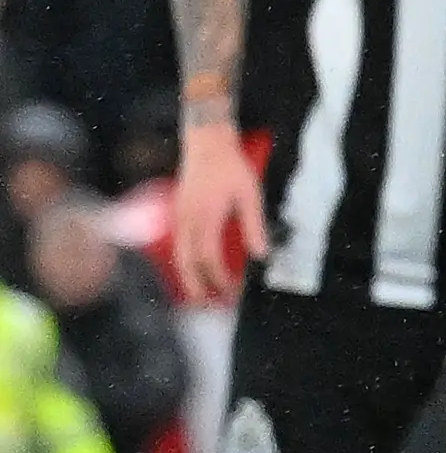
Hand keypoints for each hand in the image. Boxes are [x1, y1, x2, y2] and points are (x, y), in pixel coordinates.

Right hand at [170, 123, 266, 301]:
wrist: (206, 143)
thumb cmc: (231, 167)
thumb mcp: (250, 194)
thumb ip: (254, 226)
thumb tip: (261, 256)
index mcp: (205, 217)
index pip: (210, 259)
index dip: (220, 280)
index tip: (232, 294)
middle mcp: (187, 221)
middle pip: (188, 265)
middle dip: (199, 289)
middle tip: (213, 309)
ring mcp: (178, 218)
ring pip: (179, 258)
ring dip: (190, 280)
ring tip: (203, 299)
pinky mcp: (178, 215)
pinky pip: (179, 247)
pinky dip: (186, 265)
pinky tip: (196, 274)